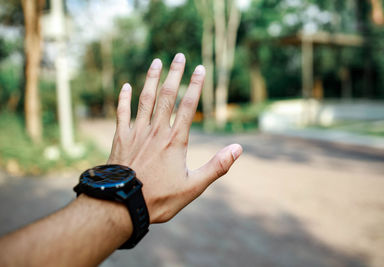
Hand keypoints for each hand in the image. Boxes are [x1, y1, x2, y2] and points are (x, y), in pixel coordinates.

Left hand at [107, 53, 241, 223]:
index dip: (195, 85)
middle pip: (167, 96)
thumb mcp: (194, 186)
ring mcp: (137, 133)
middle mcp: (156, 131)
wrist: (123, 205)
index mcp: (175, 140)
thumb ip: (217, 166)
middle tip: (179, 56)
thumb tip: (238, 149)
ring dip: (151, 79)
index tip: (200, 68)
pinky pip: (121, 113)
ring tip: (156, 62)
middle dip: (174, 74)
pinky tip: (126, 86)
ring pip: (145, 99)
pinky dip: (123, 98)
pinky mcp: (121, 138)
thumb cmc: (159, 198)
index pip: (188, 106)